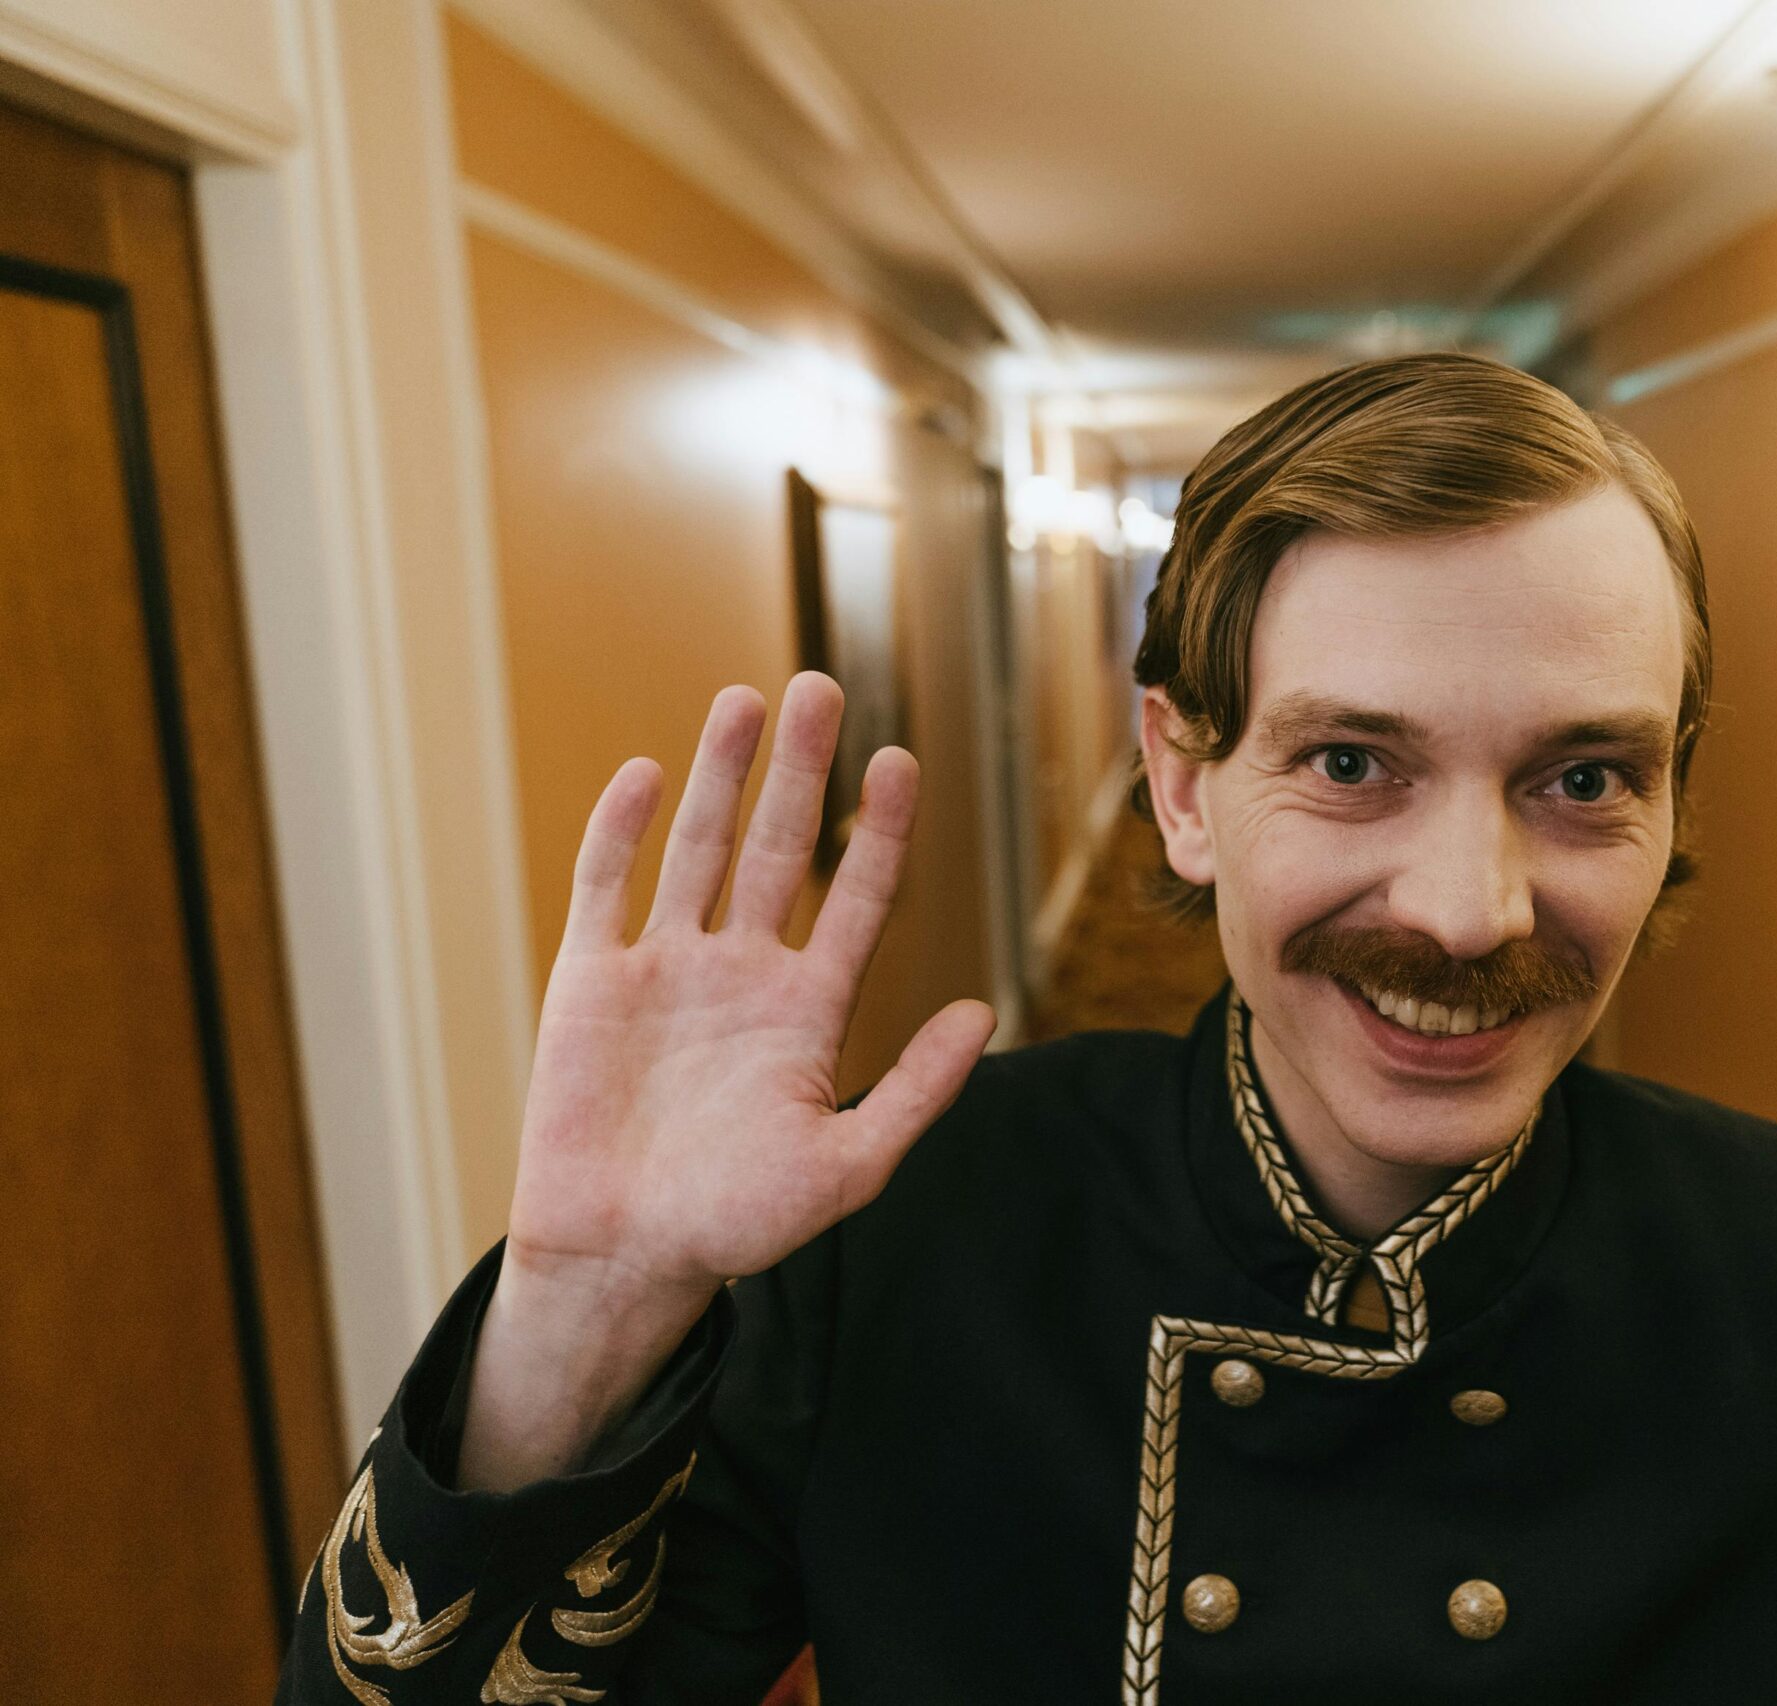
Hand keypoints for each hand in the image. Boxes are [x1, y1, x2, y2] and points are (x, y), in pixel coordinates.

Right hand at [461, 675, 993, 1487]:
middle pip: (777, 848)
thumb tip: (984, 1013)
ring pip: (699, 850)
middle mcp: (744, 973)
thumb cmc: (737, 1226)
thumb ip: (915, 1090)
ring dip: (721, 776)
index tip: (901, 761)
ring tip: (745, 700)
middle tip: (821, 687)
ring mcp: (668, 970)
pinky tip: (650, 774)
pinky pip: (608, 889)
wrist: (622, 1259)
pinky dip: (624, 831)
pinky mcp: (593, 982)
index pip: (858, 898)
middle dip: (799, 769)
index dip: (879, 831)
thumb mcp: (849, 1166)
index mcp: (809, 1010)